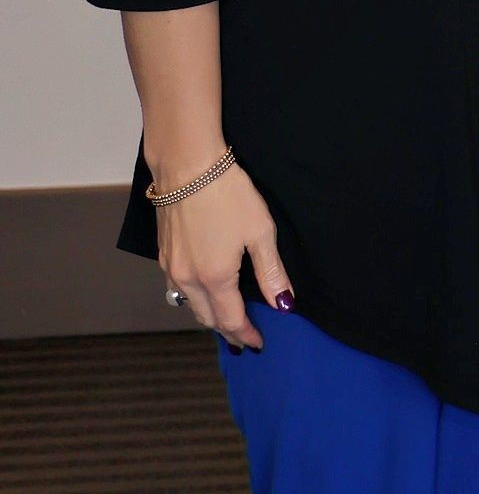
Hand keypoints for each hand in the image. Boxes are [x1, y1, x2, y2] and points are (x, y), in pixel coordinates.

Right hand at [156, 165, 291, 349]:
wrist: (187, 166)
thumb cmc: (228, 195)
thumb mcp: (260, 232)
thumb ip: (271, 272)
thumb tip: (283, 304)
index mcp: (214, 277)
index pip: (230, 319)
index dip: (245, 334)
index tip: (258, 343)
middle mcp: (187, 279)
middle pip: (207, 317)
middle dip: (227, 329)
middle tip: (244, 338)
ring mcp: (170, 267)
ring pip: (189, 304)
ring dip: (208, 316)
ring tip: (228, 319)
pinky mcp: (163, 254)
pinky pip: (178, 288)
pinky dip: (194, 298)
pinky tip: (205, 293)